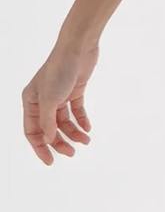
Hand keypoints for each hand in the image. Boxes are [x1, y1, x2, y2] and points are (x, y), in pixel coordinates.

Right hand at [22, 38, 96, 165]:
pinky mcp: (74, 91)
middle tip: (73, 153)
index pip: (32, 131)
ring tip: (86, 141)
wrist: (77, 49)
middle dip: (60, 142)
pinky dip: (82, 121)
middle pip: (50, 129)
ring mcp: (59, 96)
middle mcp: (42, 100)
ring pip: (64, 122)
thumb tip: (48, 140)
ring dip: (74, 133)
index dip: (40, 148)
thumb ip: (48, 122)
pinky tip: (88, 129)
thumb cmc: (59, 71)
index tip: (51, 162)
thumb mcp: (50, 100)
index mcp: (30, 101)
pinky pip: (76, 112)